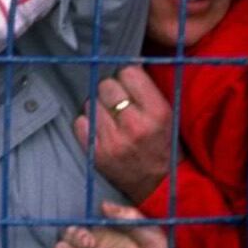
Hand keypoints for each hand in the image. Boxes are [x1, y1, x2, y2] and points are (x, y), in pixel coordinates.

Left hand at [74, 65, 174, 203]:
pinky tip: (102, 131)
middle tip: (118, 102)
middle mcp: (135, 126)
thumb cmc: (164, 145)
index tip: (129, 85)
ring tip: (111, 119)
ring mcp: (113, 141)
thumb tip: (126, 60)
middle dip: (110, 90)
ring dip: (98, 106)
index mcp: (158, 113)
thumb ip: (148, 89)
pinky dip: (88, 124)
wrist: (161, 187)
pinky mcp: (97, 153)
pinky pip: (80, 122)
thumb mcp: (168, 115)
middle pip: (105, 85)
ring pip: (90, 102)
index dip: (127, 76)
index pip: (128, 73)